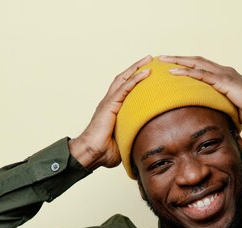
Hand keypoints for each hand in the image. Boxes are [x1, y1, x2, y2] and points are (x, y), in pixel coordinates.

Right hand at [70, 55, 152, 169]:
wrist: (90, 153)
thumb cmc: (104, 152)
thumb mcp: (124, 140)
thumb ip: (133, 136)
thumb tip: (146, 141)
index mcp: (111, 109)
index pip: (124, 89)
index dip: (135, 80)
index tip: (148, 73)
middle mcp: (109, 102)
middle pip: (123, 79)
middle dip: (136, 68)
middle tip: (150, 59)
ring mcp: (108, 102)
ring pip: (124, 79)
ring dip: (137, 68)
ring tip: (149, 60)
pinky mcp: (109, 105)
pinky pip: (124, 89)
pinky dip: (135, 79)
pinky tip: (146, 73)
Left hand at [159, 55, 241, 128]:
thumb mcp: (231, 109)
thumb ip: (220, 109)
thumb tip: (213, 119)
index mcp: (224, 77)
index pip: (202, 67)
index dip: (187, 65)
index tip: (172, 65)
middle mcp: (223, 72)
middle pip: (196, 61)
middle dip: (178, 58)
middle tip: (161, 57)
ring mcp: (223, 75)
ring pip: (196, 63)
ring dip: (178, 61)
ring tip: (162, 60)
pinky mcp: (224, 81)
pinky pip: (201, 75)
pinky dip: (186, 72)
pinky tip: (173, 72)